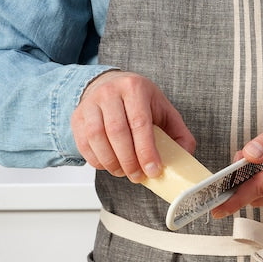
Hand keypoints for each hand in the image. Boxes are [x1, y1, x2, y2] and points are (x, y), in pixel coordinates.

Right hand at [71, 70, 194, 181]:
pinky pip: (83, 144)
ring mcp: (90, 103)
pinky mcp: (77, 116)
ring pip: (97, 138)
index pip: (140, 123)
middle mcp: (110, 92)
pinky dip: (97, 160)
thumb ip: (179, 133)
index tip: (153, 170)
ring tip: (124, 172)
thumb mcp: (164, 110)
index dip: (146, 151)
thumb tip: (185, 156)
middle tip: (138, 176)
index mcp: (135, 88)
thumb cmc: (140, 101)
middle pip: (117, 132)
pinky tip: (109, 165)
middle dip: (129, 161)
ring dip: (112, 163)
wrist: (111, 85)